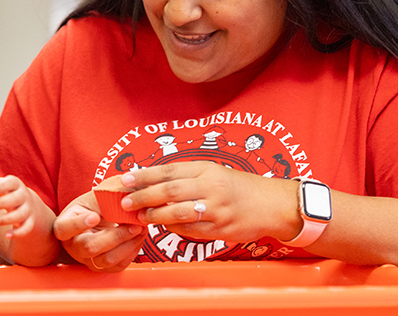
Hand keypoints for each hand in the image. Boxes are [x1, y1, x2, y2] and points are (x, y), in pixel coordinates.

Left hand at [0, 175, 44, 237]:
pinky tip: (6, 235)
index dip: (1, 186)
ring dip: (7, 218)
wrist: (27, 203)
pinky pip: (26, 228)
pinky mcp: (30, 222)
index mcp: (15, 184)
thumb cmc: (7, 192)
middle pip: (16, 198)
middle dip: (2, 203)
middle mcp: (24, 196)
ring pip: (20, 214)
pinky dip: (18, 232)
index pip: (10, 182)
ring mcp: (28, 209)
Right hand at [53, 190, 146, 271]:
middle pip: (90, 247)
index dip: (78, 224)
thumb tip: (130, 194)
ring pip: (107, 260)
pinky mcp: (103, 267)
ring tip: (140, 228)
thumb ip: (108, 196)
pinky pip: (119, 265)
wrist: (97, 220)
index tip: (94, 217)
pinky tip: (139, 236)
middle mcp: (73, 246)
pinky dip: (133, 250)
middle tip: (134, 224)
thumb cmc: (94, 206)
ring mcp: (87, 259)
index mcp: (65, 225)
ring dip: (128, 244)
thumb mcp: (96, 197)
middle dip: (115, 236)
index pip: (64, 229)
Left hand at [119, 161, 299, 242]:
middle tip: (125, 202)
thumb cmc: (239, 187)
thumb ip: (186, 178)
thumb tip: (153, 183)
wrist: (272, 204)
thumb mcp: (214, 173)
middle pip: (169, 191)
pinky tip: (164, 227)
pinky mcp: (220, 227)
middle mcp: (210, 186)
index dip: (144, 175)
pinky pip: (191, 229)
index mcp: (206, 169)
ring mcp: (216, 208)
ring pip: (177, 212)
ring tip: (141, 216)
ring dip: (155, 215)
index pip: (168, 170)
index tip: (125, 179)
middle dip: (143, 196)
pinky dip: (174, 229)